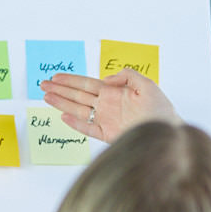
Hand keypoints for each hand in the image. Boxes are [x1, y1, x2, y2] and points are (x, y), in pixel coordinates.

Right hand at [38, 68, 177, 142]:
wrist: (168, 132)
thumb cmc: (161, 110)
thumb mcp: (147, 84)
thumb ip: (127, 76)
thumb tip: (106, 79)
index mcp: (114, 93)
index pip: (87, 84)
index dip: (71, 80)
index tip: (56, 77)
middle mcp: (107, 106)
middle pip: (77, 96)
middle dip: (60, 89)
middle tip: (42, 84)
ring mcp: (105, 121)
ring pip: (78, 110)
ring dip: (62, 103)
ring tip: (46, 96)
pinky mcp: (108, 135)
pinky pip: (88, 129)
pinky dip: (76, 123)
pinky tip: (64, 116)